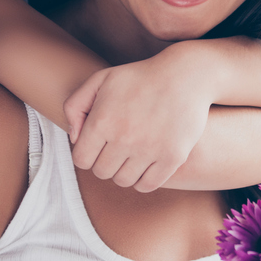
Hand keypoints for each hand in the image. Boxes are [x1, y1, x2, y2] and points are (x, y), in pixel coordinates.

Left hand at [64, 47, 215, 191]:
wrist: (185, 75)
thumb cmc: (139, 77)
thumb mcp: (100, 79)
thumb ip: (75, 106)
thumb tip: (75, 139)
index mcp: (102, 120)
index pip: (82, 160)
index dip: (87, 153)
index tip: (98, 146)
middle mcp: (124, 138)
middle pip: (102, 172)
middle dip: (105, 162)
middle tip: (116, 149)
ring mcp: (149, 149)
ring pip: (124, 180)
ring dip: (124, 171)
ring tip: (131, 156)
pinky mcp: (172, 157)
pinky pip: (147, 185)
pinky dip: (143, 180)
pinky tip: (145, 165)